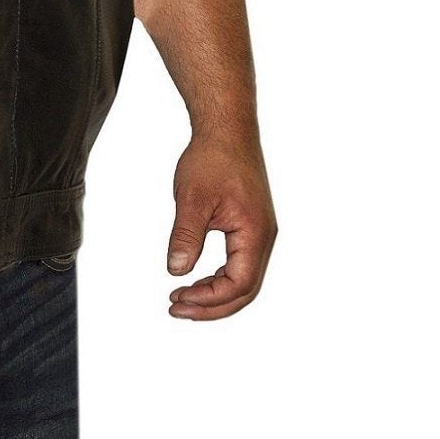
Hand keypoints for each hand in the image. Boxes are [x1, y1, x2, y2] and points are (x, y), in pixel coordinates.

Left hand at [165, 131, 276, 319]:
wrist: (227, 130)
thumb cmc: (213, 159)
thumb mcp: (192, 199)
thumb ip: (186, 236)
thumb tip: (177, 271)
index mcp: (255, 234)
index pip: (238, 284)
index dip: (208, 299)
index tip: (177, 298)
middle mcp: (263, 238)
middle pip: (245, 289)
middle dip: (211, 305)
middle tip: (176, 308)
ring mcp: (259, 233)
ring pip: (244, 279)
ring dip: (215, 294)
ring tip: (182, 297)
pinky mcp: (250, 227)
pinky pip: (240, 264)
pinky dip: (219, 278)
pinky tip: (197, 278)